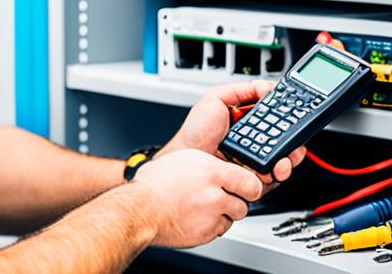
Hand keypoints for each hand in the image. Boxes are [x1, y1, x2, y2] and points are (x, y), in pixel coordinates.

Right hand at [132, 149, 261, 248]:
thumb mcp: (184, 159)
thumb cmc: (154, 184)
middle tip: (220, 197)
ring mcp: (211, 215)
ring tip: (203, 207)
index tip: (246, 187)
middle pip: (244, 203)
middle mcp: (215, 194)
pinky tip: (196, 218)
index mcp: (211, 171)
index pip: (250, 182)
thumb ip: (208, 164)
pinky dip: (212, 226)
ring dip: (223, 214)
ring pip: (233, 218)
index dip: (249, 186)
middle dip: (235, 201)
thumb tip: (222, 167)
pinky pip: (219, 230)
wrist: (140, 210)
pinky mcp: (206, 233)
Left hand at [160, 80, 305, 183]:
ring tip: (282, 157)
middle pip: (285, 141)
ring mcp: (255, 161)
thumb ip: (243, 89)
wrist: (187, 158)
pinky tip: (272, 168)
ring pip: (283, 161)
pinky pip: (273, 177)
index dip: (288, 117)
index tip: (294, 116)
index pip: (276, 118)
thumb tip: (268, 87)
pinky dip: (277, 173)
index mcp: (249, 122)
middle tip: (292, 141)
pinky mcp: (252, 179)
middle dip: (294, 141)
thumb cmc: (195, 132)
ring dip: (289, 159)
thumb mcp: (216, 98)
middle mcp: (255, 141)